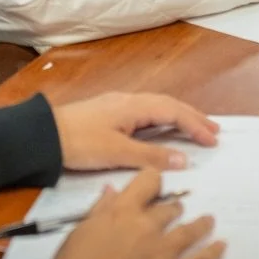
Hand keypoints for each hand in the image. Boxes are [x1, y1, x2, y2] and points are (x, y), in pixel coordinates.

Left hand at [53, 93, 218, 171]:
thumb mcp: (117, 152)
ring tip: (195, 126)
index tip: (213, 139)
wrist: (43, 135)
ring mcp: (118, 104)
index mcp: (134, 105)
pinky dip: (163, 117)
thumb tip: (183, 158)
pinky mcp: (109, 112)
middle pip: (168, 104)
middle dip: (193, 116)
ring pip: (157, 105)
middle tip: (214, 130)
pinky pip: (146, 110)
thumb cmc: (80, 142)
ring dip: (179, 115)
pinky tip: (162, 125)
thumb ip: (150, 156)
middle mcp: (129, 100)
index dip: (195, 124)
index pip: (173, 112)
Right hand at [53, 169, 224, 258]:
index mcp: (123, 211)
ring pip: (189, 232)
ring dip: (200, 225)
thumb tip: (111, 190)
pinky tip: (221, 246)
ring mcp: (163, 252)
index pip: (148, 180)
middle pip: (170, 208)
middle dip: (175, 208)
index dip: (153, 179)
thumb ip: (100, 210)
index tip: (156, 182)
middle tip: (179, 208)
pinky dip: (212, 253)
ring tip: (209, 220)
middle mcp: (148, 227)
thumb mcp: (80, 233)